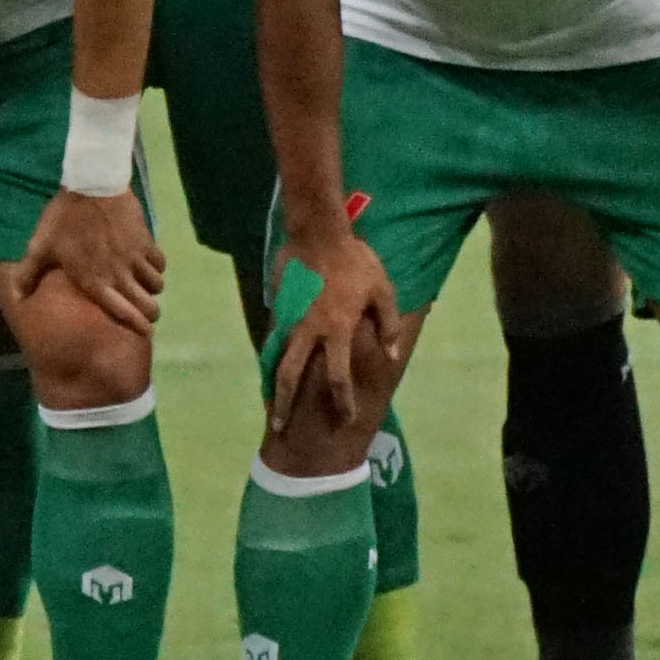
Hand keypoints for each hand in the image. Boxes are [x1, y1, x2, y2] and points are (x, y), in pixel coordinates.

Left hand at [16, 185, 166, 336]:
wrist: (91, 185)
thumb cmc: (64, 219)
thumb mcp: (41, 246)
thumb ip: (29, 274)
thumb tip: (16, 298)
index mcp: (94, 281)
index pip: (123, 313)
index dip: (137, 326)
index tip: (143, 333)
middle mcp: (119, 275)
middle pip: (148, 305)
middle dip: (150, 313)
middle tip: (147, 313)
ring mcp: (135, 258)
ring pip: (156, 285)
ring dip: (152, 289)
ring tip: (145, 287)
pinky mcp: (146, 241)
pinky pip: (160, 262)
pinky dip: (157, 266)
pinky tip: (148, 264)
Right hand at [267, 227, 403, 437]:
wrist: (318, 232)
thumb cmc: (355, 261)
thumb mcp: (382, 291)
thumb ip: (388, 325)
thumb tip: (391, 354)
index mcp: (337, 330)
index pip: (338, 377)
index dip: (342, 401)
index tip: (345, 419)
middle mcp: (308, 330)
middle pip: (290, 375)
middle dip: (284, 404)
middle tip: (279, 428)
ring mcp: (288, 318)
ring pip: (274, 358)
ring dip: (270, 384)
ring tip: (268, 406)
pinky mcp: (278, 306)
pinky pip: (273, 337)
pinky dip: (270, 357)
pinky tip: (270, 369)